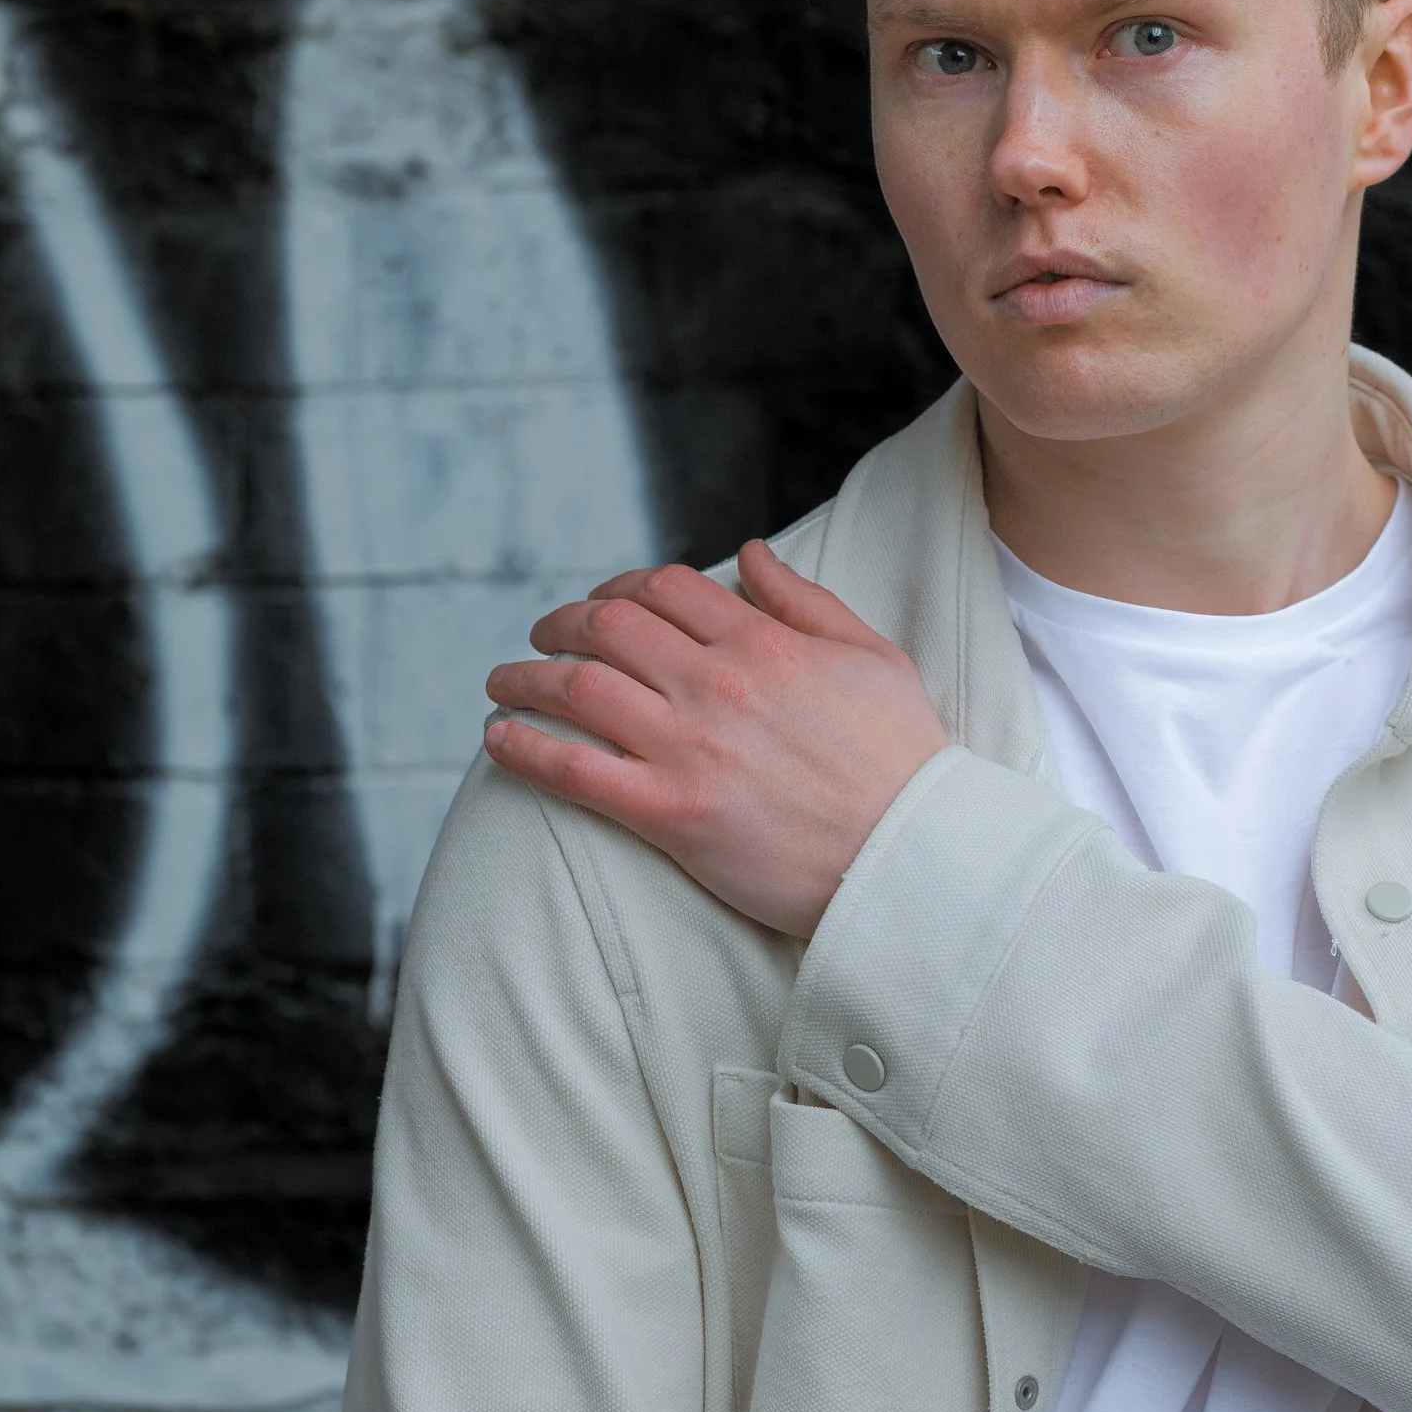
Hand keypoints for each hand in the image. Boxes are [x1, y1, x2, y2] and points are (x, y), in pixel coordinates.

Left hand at [483, 541, 949, 939]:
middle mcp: (717, 683)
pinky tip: (498, 740)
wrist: (913, 859)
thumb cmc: (905, 764)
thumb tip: (750, 552)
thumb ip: (807, 601)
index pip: (665, 588)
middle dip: (562, 623)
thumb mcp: (874, 659)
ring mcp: (689, 747)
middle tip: (544, 637)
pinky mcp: (671, 813)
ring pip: (577, 687)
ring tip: (503, 683)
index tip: (604, 605)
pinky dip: (524, 748)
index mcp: (764, 642)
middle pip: (608, 626)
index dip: (620, 588)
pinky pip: (573, 769)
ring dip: (525, 677)